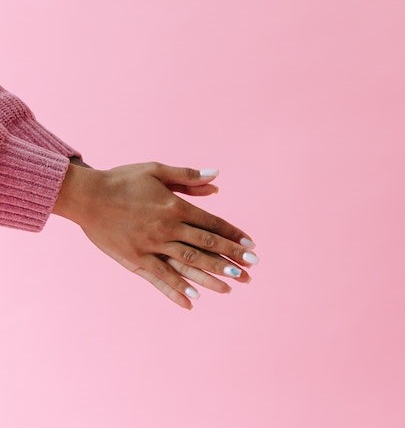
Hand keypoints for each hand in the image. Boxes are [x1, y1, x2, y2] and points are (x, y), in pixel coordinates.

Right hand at [53, 162, 256, 309]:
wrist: (86, 195)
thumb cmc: (122, 180)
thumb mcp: (157, 170)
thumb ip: (188, 177)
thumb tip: (217, 178)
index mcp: (175, 207)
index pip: (212, 224)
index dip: (233, 235)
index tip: (251, 245)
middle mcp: (167, 228)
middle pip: (206, 246)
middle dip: (231, 258)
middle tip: (252, 269)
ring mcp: (151, 246)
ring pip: (188, 264)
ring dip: (211, 275)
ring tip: (231, 286)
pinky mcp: (134, 260)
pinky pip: (159, 277)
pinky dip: (176, 289)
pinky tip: (193, 300)